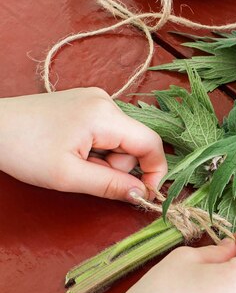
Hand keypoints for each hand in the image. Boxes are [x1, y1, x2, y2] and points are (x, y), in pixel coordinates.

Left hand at [0, 88, 166, 201]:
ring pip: (121, 137)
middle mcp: (106, 100)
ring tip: (74, 162)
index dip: (156, 171)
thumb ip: (110, 185)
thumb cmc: (23, 150)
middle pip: (134, 141)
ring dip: (106, 157)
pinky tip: (73, 149)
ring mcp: (96, 98)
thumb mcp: (68, 176)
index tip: (146, 194)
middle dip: (118, 166)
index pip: (151, 143)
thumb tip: (142, 194)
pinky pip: (107, 129)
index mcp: (105, 115)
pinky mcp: (86, 101)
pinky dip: (97, 146)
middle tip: (87, 175)